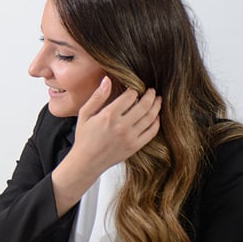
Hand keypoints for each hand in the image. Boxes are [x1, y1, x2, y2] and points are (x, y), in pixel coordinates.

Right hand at [51, 77, 160, 215]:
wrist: (87, 161)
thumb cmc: (84, 137)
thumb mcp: (85, 114)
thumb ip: (97, 97)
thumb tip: (107, 80)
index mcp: (109, 115)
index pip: (129, 96)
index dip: (134, 90)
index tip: (134, 88)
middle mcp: (121, 126)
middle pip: (144, 105)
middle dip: (150, 95)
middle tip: (152, 91)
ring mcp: (130, 137)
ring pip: (150, 117)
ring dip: (156, 106)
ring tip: (158, 100)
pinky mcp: (135, 146)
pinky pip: (151, 132)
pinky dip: (156, 122)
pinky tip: (156, 117)